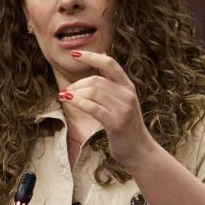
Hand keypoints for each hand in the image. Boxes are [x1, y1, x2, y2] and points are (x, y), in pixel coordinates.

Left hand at [59, 50, 159, 168]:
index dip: (91, 56)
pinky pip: (93, 108)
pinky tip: (68, 100)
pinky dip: (78, 102)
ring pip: (93, 92)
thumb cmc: (127, 125)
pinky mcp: (116, 123)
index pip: (109, 63)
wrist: (139, 150)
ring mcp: (123, 109)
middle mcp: (128, 95)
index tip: (74, 54)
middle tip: (66, 91)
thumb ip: (112, 79)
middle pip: (97, 80)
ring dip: (75, 94)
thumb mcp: (123, 99)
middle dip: (77, 84)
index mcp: (128, 86)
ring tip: (65, 97)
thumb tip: (103, 54)